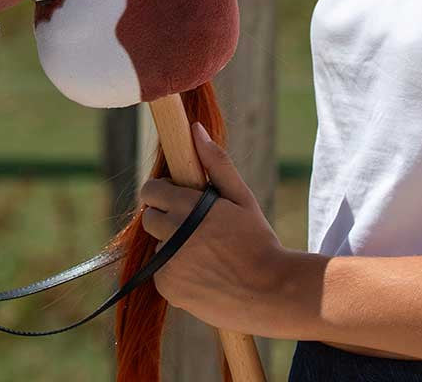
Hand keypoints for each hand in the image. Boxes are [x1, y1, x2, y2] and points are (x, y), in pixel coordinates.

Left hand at [139, 121, 290, 335]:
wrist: (271, 292)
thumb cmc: (258, 239)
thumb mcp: (241, 197)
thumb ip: (216, 163)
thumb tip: (195, 129)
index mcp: (187, 207)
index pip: (151, 190)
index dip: (163, 192)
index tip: (179, 197)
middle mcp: (172, 234)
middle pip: (150, 218)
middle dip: (166, 217)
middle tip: (193, 225)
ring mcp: (168, 264)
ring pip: (157, 246)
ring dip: (172, 246)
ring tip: (204, 252)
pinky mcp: (170, 289)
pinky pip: (162, 273)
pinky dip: (176, 271)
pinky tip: (203, 272)